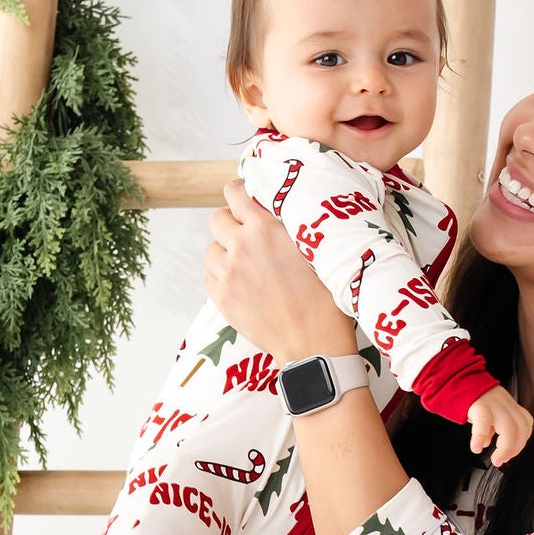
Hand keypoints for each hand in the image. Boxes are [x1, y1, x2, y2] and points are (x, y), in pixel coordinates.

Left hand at [203, 181, 356, 365]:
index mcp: (266, 228)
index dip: (238, 192)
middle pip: (217, 218)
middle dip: (230, 223)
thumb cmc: (324, 297)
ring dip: (224, 251)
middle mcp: (242, 246)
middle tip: (246, 234)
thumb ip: (288, 225)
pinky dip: (220, 274)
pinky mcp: (221, 298)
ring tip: (244, 263)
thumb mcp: (314, 249)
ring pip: (211, 249)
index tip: (242, 198)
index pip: (235, 193)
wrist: (313, 342)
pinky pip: (208, 275)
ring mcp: (228, 274)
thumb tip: (273, 205)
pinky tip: (239, 281)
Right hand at [467, 385, 531, 465]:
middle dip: (514, 449)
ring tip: (495, 459)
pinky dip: (480, 438)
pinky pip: (483, 424)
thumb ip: (490, 428)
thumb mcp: (488, 412)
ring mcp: (494, 404)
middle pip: (521, 428)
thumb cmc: (473, 398)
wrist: (459, 379)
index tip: (510, 453)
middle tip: (502, 460)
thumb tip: (486, 444)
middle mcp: (506, 405)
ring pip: (509, 428)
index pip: (526, 426)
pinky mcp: (479, 405)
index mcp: (510, 406)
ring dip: (504, 448)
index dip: (520, 442)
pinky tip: (476, 448)